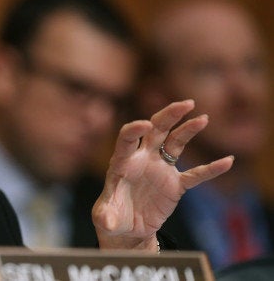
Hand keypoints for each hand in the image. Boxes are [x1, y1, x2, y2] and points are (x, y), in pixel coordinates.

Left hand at [92, 100, 233, 250]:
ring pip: (176, 143)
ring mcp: (160, 169)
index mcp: (123, 162)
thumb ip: (106, 217)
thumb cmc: (112, 216)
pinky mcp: (175, 184)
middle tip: (186, 104)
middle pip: (156, 130)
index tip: (145, 124)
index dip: (134, 129)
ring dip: (188, 130)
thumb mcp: (106, 217)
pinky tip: (227, 161)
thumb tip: (107, 223)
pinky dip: (210, 169)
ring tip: (203, 118)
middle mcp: (143, 159)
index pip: (127, 139)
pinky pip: (195, 175)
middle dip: (169, 115)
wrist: (128, 229)